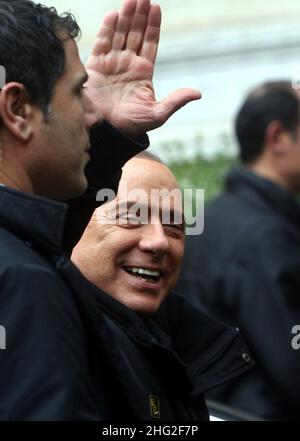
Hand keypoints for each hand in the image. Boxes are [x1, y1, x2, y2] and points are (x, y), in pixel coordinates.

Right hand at [85, 0, 200, 137]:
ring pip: (120, 34)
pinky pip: (102, 43)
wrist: (107, 131)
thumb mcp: (157, 114)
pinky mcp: (95, 66)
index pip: (150, 43)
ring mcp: (112, 63)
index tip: (156, 7)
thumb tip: (198, 94)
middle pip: (136, 33)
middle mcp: (128, 64)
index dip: (153, 26)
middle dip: (140, 15)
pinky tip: (113, 14)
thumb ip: (175, 101)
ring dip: (125, 16)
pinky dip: (107, 29)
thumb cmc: (132, 125)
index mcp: (144, 72)